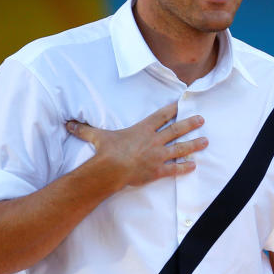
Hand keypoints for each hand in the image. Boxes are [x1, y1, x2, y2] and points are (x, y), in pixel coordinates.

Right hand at [66, 102, 206, 188]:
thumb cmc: (106, 152)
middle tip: (202, 119)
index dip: (171, 109)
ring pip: (180, 148)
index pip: (160, 116)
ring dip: (194, 144)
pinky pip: (175, 169)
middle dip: (190, 124)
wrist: (111, 169)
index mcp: (142, 130)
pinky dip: (185, 167)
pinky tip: (194, 165)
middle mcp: (154, 141)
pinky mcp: (158, 170)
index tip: (182, 103)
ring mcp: (158, 155)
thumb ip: (85, 129)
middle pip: (176, 130)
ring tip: (206, 141)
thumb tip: (68, 123)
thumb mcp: (97, 136)